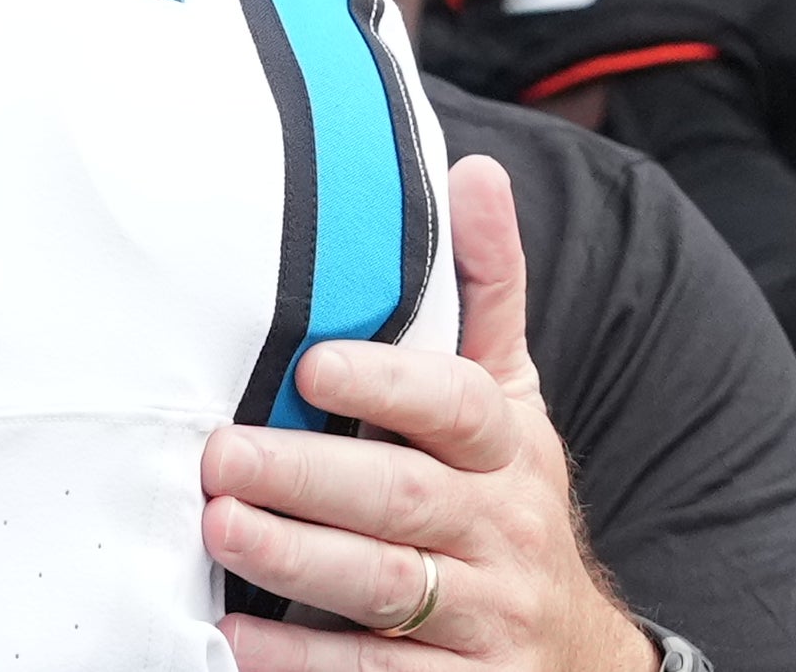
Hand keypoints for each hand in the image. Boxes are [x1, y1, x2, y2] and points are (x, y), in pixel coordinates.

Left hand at [200, 156, 657, 669]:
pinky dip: (307, 662)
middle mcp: (499, 528)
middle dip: (308, 479)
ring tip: (219, 529)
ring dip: (296, 560)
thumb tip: (476, 173)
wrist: (576, 651)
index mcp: (503, 447)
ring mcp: (484, 615)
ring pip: (388, 588)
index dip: (388, 385)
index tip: (313, 367)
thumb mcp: (508, 396)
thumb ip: (486, 289)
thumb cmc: (504, 497)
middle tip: (220, 456)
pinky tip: (239, 637)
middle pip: (403, 500)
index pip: (454, 406)